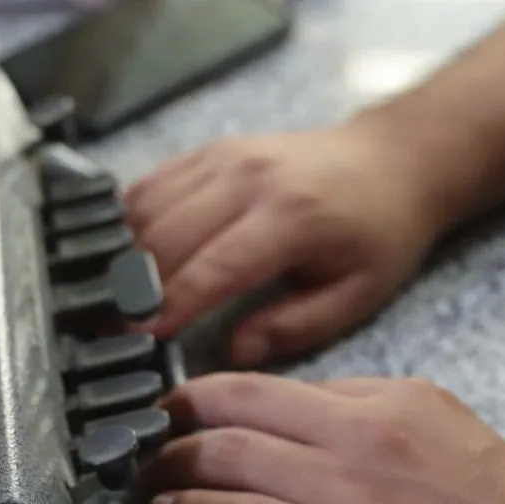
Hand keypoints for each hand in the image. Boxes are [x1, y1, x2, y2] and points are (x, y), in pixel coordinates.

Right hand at [123, 124, 446, 364]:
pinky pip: (151, 183)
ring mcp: (225, 157)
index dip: (171, 304)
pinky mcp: (210, 151)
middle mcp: (250, 178)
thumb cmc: (377, 232)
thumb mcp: (356, 294)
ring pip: (148, 207)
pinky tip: (125, 254)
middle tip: (114, 326)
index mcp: (292, 216)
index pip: (213, 266)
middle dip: (134, 285)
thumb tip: (236, 352)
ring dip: (123, 253)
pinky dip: (129, 220)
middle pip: (167, 235)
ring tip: (115, 296)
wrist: (390, 159)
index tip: (139, 334)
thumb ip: (294, 327)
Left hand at [142, 373, 504, 503]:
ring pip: (227, 452)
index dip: (232, 396)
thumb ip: (387, 435)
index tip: (203, 407)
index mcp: (397, 400)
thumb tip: (324, 438)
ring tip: (149, 469)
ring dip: (174, 460)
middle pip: (242, 401)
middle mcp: (362, 431)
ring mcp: (342, 487)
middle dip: (184, 409)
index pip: (290, 386)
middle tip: (152, 423)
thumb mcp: (457, 451)